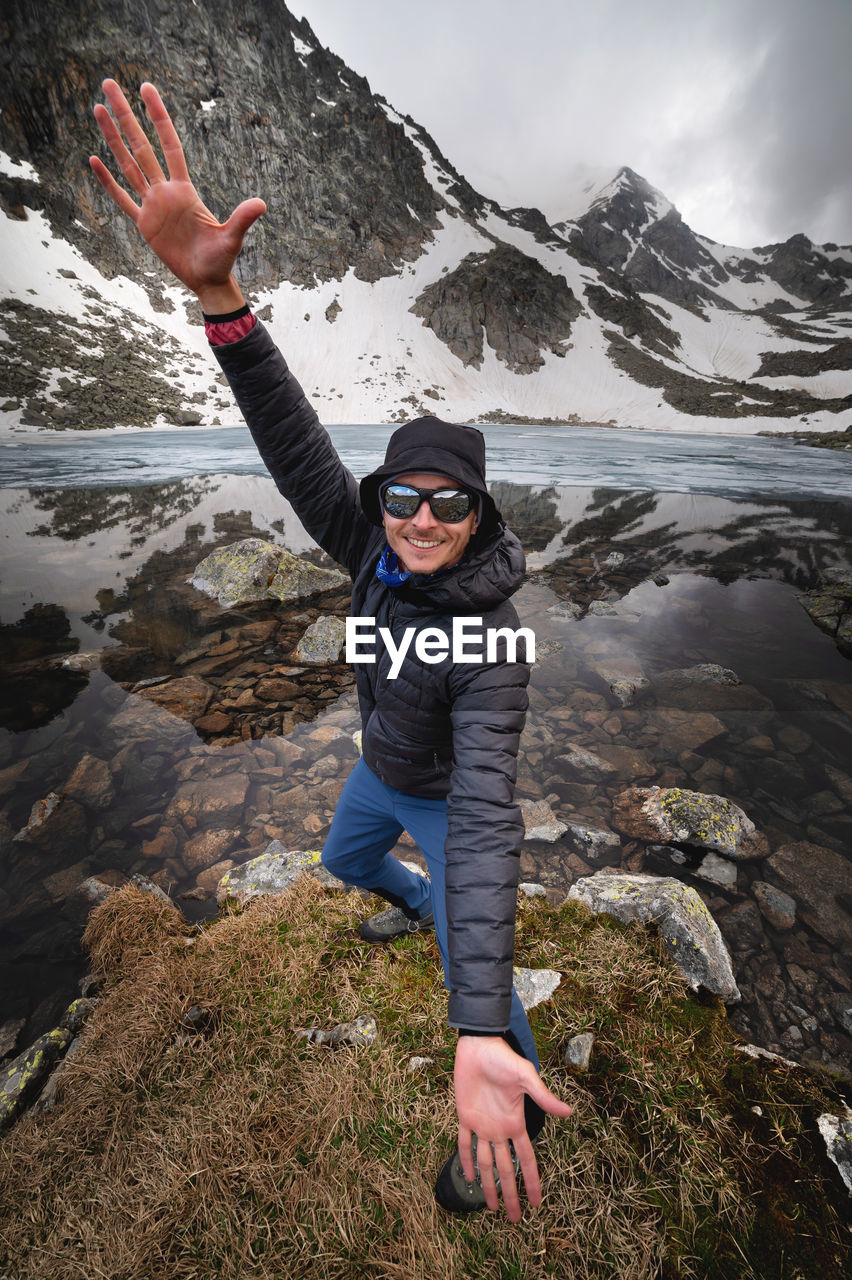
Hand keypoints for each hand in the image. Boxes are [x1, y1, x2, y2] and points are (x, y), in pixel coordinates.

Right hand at [90, 79, 265, 312]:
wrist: (207, 279)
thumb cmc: (221, 259)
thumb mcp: (232, 238)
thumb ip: (242, 219)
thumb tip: (261, 204)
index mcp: (184, 190)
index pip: (169, 145)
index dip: (158, 117)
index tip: (145, 89)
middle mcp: (165, 192)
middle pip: (141, 146)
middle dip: (125, 116)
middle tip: (109, 84)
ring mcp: (152, 206)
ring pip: (127, 165)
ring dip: (112, 138)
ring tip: (97, 108)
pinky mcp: (144, 224)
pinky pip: (122, 198)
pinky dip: (108, 181)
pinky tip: (94, 159)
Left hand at [454, 1035, 572, 1221]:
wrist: (478, 1045)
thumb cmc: (503, 1059)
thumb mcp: (526, 1077)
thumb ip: (543, 1096)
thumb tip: (569, 1112)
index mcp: (516, 1123)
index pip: (526, 1160)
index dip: (532, 1182)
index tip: (538, 1204)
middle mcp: (500, 1129)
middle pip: (506, 1169)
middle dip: (511, 1194)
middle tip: (514, 1219)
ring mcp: (482, 1125)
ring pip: (485, 1163)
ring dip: (488, 1185)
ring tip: (490, 1208)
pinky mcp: (464, 1116)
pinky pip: (464, 1144)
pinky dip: (464, 1160)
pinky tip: (468, 1177)